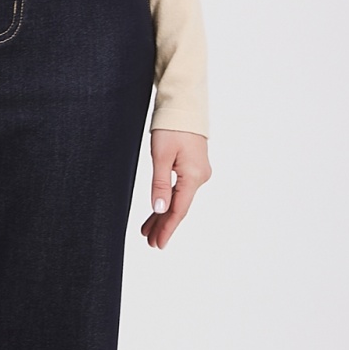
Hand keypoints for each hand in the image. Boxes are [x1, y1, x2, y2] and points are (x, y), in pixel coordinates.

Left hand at [140, 128, 210, 248]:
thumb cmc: (171, 126)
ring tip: (148, 230)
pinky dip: (169, 200)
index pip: (178, 210)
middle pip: (179, 207)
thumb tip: (160, 210)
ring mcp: (198, 172)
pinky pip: (181, 189)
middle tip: (149, 241)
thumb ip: (160, 184)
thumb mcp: (161, 156)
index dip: (167, 228)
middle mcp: (200, 177)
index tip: (158, 244)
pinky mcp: (194, 166)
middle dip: (163, 225)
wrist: (184, 104)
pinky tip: (160, 209)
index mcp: (193, 176)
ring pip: (179, 199)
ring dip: (164, 214)